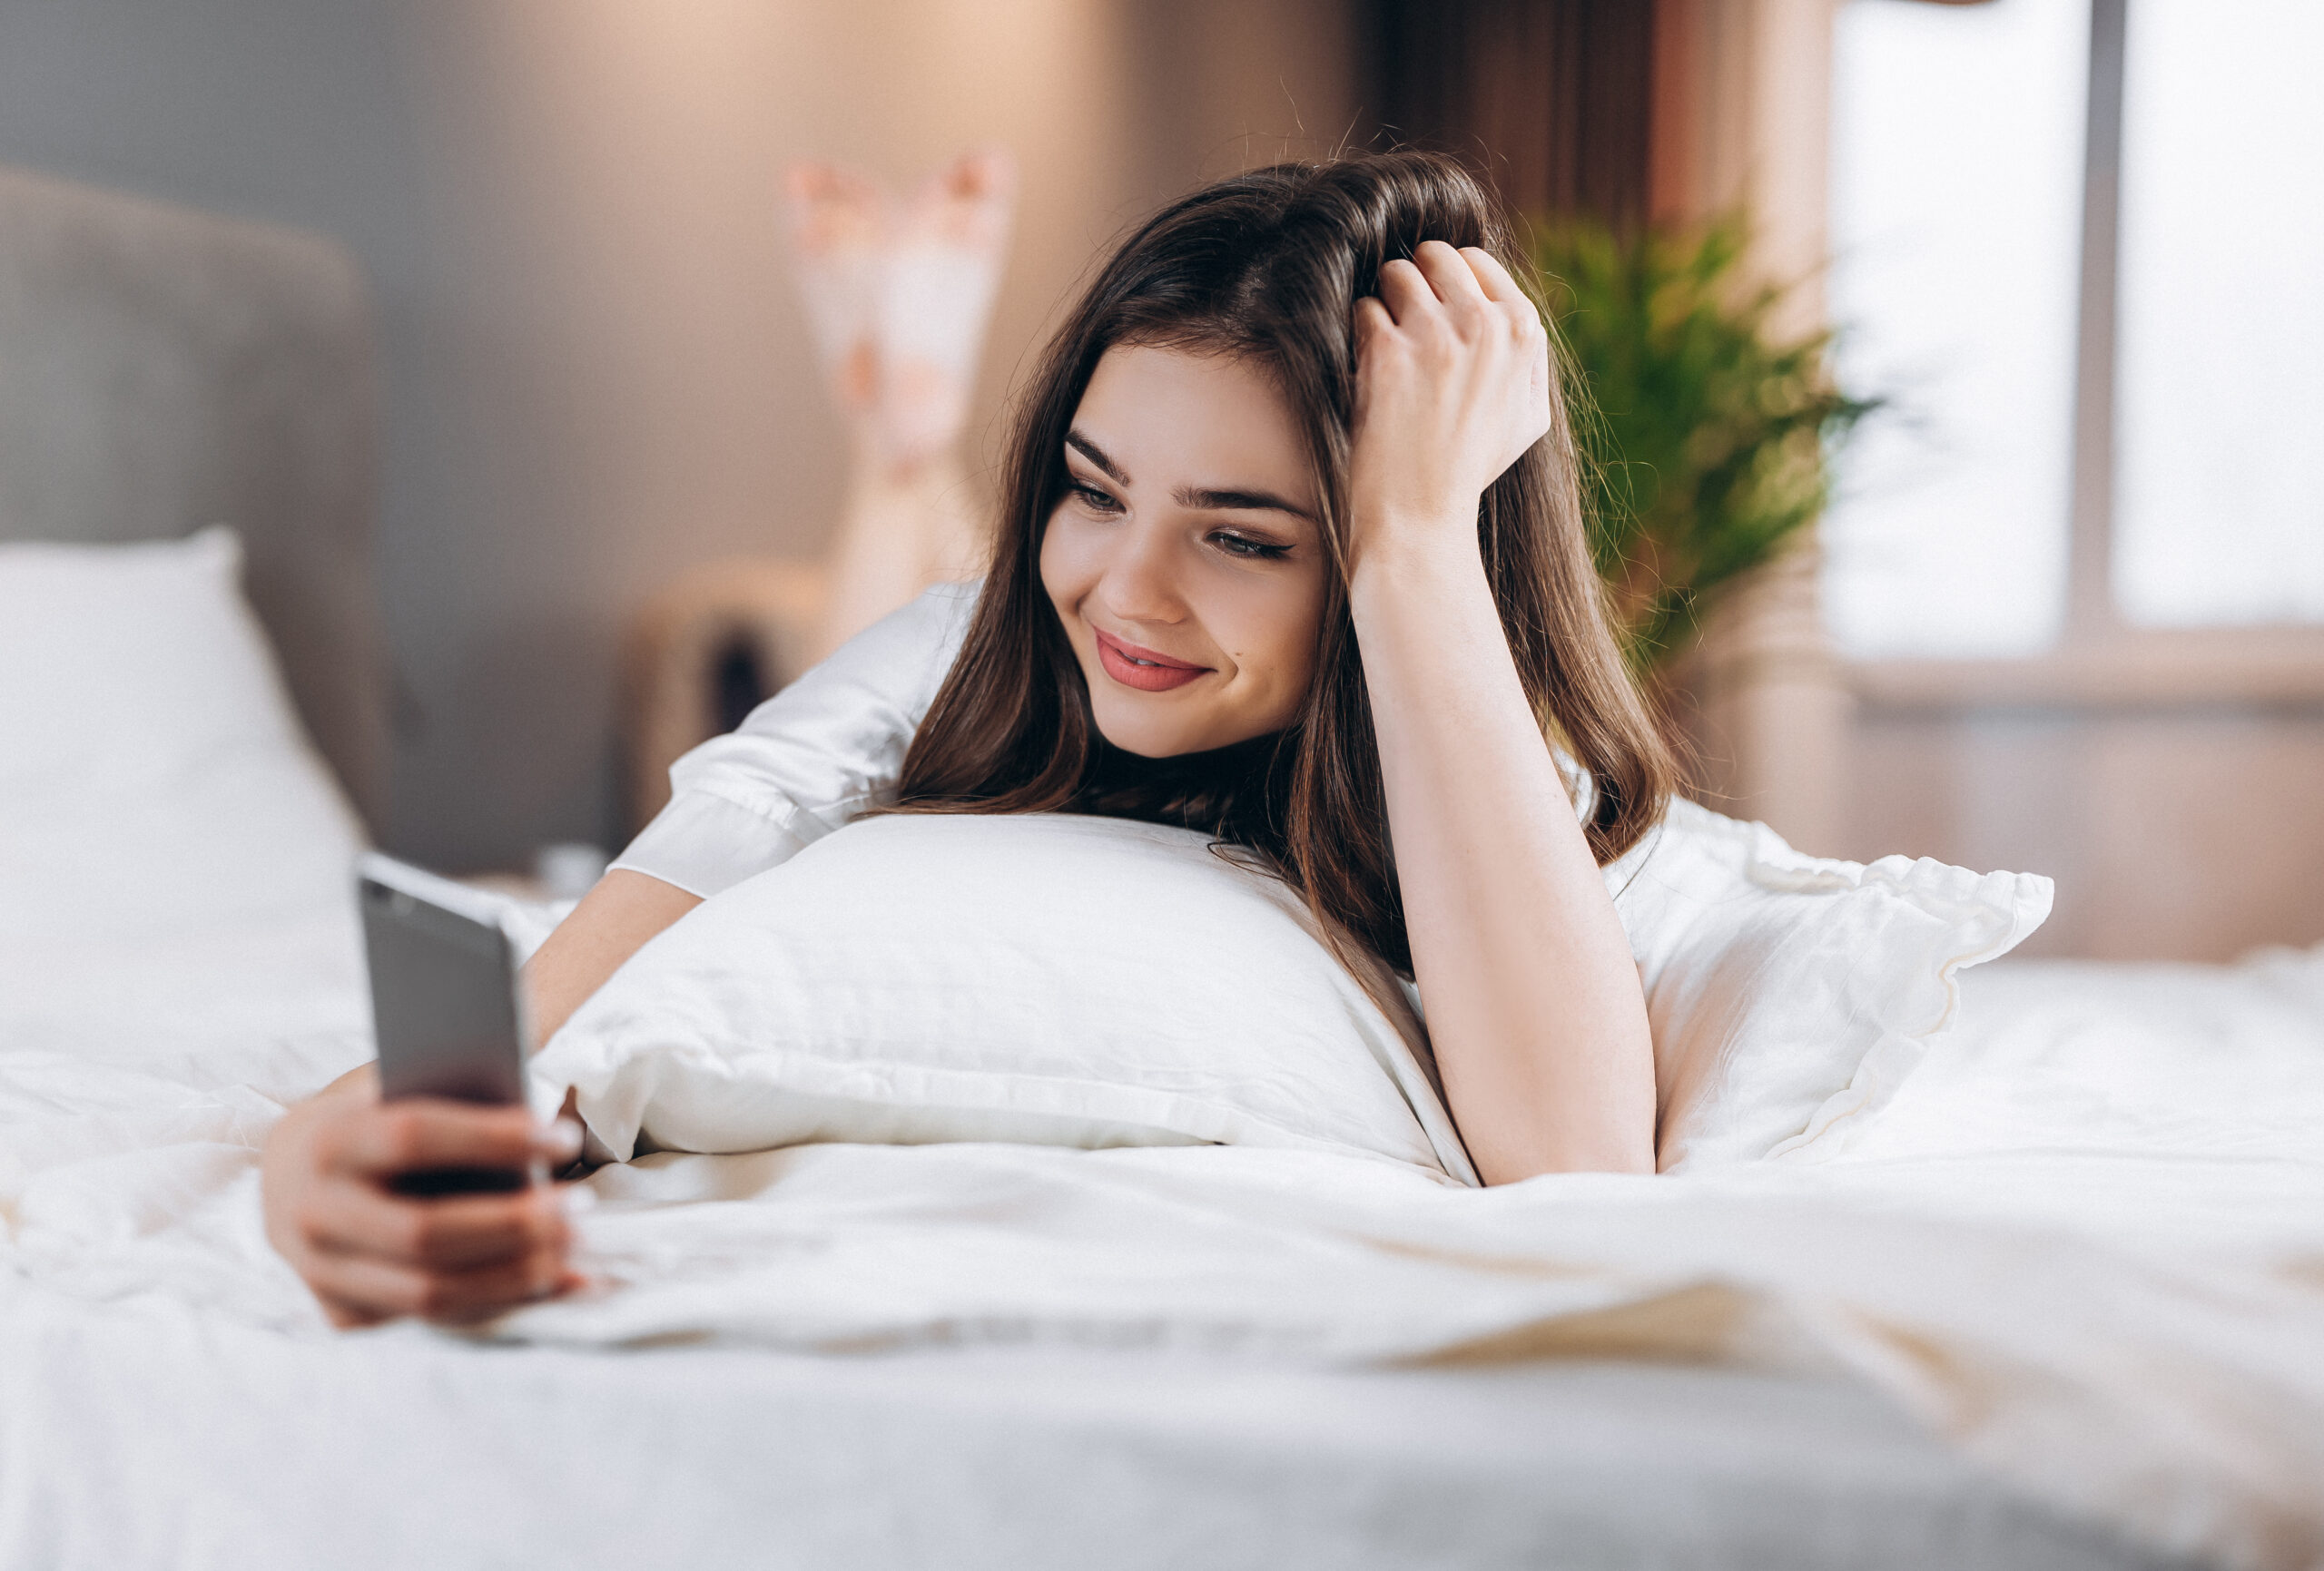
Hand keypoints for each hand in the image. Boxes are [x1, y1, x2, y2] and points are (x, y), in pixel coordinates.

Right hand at [260, 1067, 583, 1327]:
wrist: (292, 1172)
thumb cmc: (373, 1116)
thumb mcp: (398, 1089)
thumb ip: (453, 1098)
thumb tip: (541, 1124)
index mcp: (326, 1140)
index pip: (413, 1137)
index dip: (494, 1139)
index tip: (565, 1138)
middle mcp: (311, 1214)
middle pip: (424, 1232)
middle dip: (514, 1223)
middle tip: (581, 1206)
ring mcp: (319, 1273)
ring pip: (429, 1292)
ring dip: (516, 1274)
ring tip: (576, 1245)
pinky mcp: (341, 1313)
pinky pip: (432, 1319)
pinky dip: (503, 1302)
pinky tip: (558, 1283)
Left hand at [1348, 240, 1551, 573]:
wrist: (1422, 517)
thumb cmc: (1469, 469)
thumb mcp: (1527, 416)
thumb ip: (1528, 356)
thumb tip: (1511, 309)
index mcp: (1523, 331)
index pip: (1476, 260)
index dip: (1446, 281)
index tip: (1432, 313)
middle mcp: (1486, 325)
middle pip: (1434, 256)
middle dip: (1413, 283)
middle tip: (1403, 326)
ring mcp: (1437, 335)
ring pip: (1395, 274)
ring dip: (1383, 306)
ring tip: (1387, 352)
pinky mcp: (1389, 353)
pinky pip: (1363, 310)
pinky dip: (1359, 337)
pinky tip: (1369, 374)